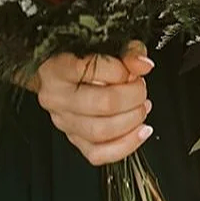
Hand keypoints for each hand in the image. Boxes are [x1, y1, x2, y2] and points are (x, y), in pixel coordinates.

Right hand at [34, 41, 154, 165]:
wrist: (60, 75)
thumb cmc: (84, 59)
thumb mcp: (107, 46)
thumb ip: (128, 51)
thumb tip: (143, 64)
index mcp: (58, 68)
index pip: (93, 69)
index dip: (122, 70)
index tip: (132, 69)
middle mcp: (57, 97)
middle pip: (103, 104)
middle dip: (133, 96)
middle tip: (140, 88)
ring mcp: (63, 121)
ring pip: (101, 131)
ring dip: (132, 119)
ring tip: (141, 106)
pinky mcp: (74, 140)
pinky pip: (98, 154)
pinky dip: (126, 145)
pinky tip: (141, 130)